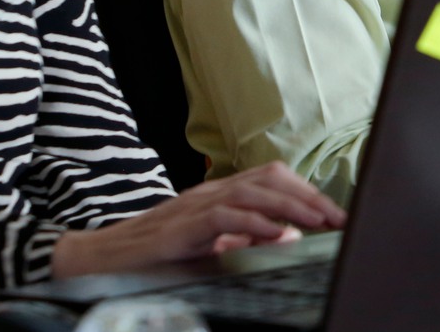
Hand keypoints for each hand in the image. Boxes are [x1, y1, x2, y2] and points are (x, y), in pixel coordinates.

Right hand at [49, 162, 347, 277]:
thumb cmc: (155, 254)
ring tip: (321, 223)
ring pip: (253, 192)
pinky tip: (279, 234)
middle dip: (309, 196)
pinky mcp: (181, 227)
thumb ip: (245, 237)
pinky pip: (225, 217)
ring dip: (293, 206)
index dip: (307, 191)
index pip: (272, 178)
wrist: (99, 260)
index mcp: (219, 194)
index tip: (337, 213)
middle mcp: (210, 191)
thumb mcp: (209, 244)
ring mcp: (194, 206)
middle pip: (270, 178)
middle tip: (339, 218)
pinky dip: (256, 223)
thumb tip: (288, 237)